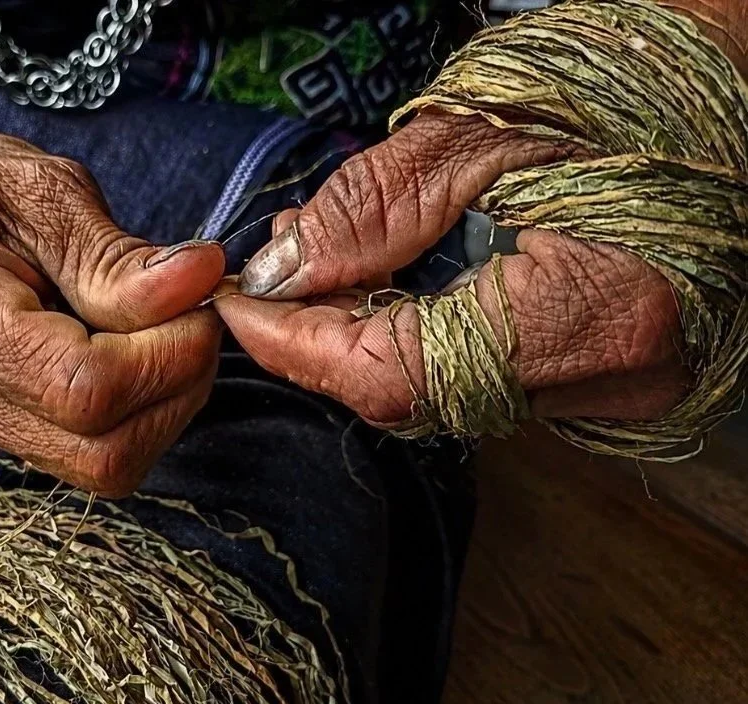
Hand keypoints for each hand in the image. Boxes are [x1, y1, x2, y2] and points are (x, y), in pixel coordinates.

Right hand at [0, 124, 223, 494]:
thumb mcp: (40, 190)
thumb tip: (199, 282)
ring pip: (106, 464)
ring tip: (166, 325)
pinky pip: (93, 452)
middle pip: (102, 450)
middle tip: (195, 312)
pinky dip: (141, 408)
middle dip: (176, 384)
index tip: (201, 296)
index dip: (167, 354)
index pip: (82, 389)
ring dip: (166, 401)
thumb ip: (115, 253)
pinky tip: (138, 350)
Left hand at [217, 114, 688, 427]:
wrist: (741, 83)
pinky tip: (384, 275)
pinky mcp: (610, 367)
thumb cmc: (639, 80)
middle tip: (270, 268)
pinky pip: (485, 370)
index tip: (238, 304)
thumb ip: (376, 207)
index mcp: (600, 314)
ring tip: (319, 255)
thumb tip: (283, 273)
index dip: (302, 344)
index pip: (403, 373)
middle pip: (418, 392)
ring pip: (446, 388)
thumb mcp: (488, 125)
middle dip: (322, 335)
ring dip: (365, 330)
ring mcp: (620, 383)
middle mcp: (617, 378)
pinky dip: (417, 330)